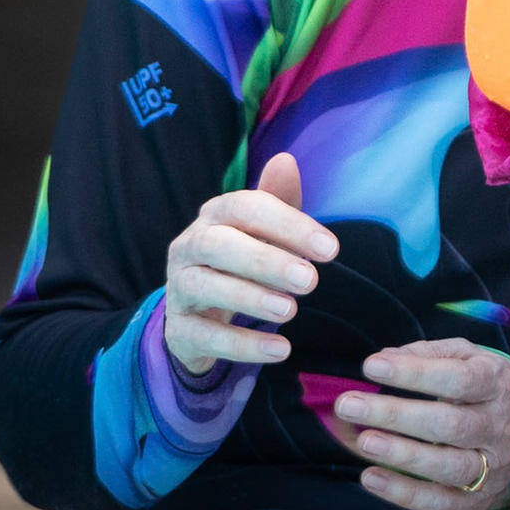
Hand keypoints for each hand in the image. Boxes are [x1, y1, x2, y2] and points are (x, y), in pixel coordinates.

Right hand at [162, 153, 338, 371]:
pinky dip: (242, 344)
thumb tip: (286, 160)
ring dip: (249, 298)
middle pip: (218, 245)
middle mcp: (189, 246)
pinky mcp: (179, 329)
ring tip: (291, 311)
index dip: (289, 226)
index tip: (331, 250)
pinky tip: (280, 349)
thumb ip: (278, 200)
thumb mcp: (262, 231)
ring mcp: (178, 288)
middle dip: (266, 261)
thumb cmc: (242, 260)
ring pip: (203, 287)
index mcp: (215, 216)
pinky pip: (203, 335)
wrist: (199, 313)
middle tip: (311, 281)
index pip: (247, 209)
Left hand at [338, 339, 509, 509]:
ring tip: (364, 442)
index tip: (372, 366)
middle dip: (396, 415)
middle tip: (350, 405)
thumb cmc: (483, 385)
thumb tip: (385, 358)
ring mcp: (493, 466)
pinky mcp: (479, 499)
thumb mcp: (467, 357)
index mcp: (497, 383)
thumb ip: (427, 354)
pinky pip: (442, 502)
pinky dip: (405, 494)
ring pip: (448, 467)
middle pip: (449, 424)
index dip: (414, 373)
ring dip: (402, 456)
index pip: (458, 379)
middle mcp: (500, 426)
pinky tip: (372, 478)